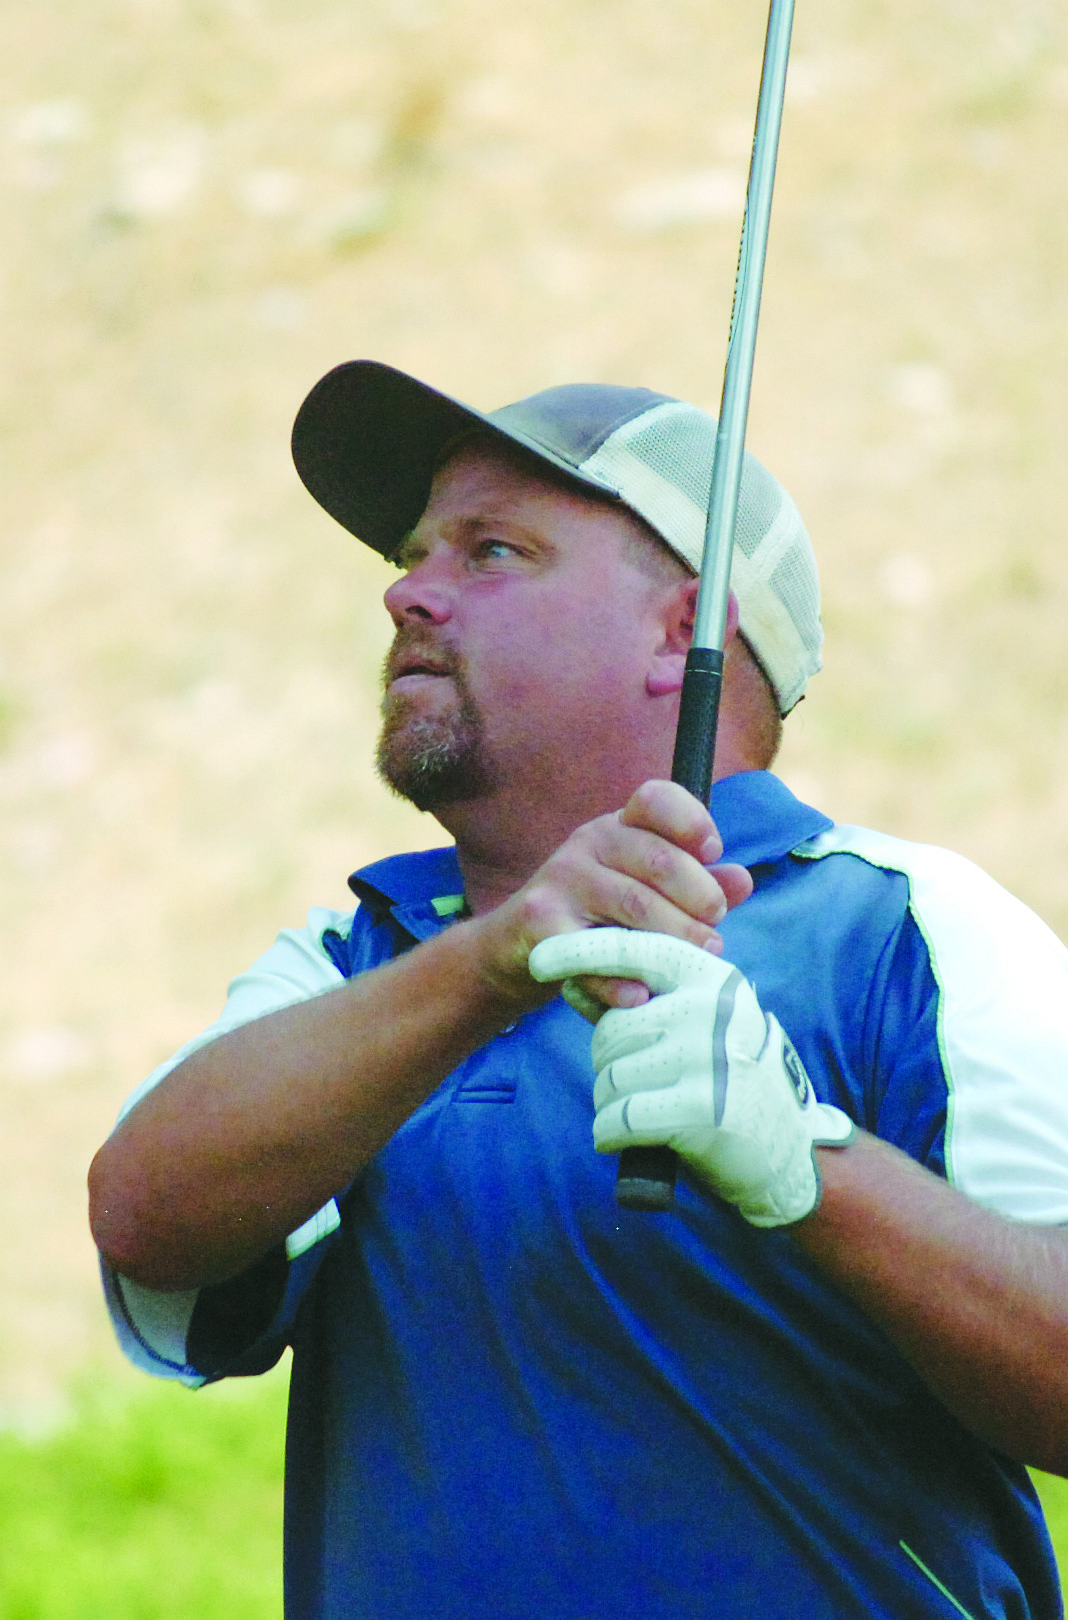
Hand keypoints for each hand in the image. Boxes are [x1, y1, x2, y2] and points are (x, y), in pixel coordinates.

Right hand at [471, 780, 751, 1012]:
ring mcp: (562, 880)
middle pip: (660, 860)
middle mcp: (589, 843)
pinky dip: (621, 977)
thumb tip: (741, 880)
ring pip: (634, 905)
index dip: (693, 821)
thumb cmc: (596, 919)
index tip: (714, 852)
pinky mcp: (541, 925)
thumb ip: (694, 885)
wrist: (517, 950)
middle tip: (715, 934)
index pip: (656, 799)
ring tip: (698, 962)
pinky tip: (642, 993)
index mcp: (619, 827)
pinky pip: (592, 951)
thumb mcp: (644, 893)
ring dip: (675, 939)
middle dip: (700, 898)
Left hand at [528, 928, 853, 1226]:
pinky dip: (611, 1134)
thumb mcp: (698, 1019)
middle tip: (642, 1084)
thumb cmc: (726, 1075)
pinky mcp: (701, 1109)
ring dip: (611, 1102)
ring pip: (609, 1076)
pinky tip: (628, 1137)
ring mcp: (708, 1056)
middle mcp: (711, 1007)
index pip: (631, 951)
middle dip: (609, 1063)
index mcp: (710, 975)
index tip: (538, 958)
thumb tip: (573, 980)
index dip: (578, 952)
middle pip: (611, 1030)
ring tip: (649, 1109)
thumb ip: (643, 996)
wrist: (786, 1147)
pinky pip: (618, 1117)